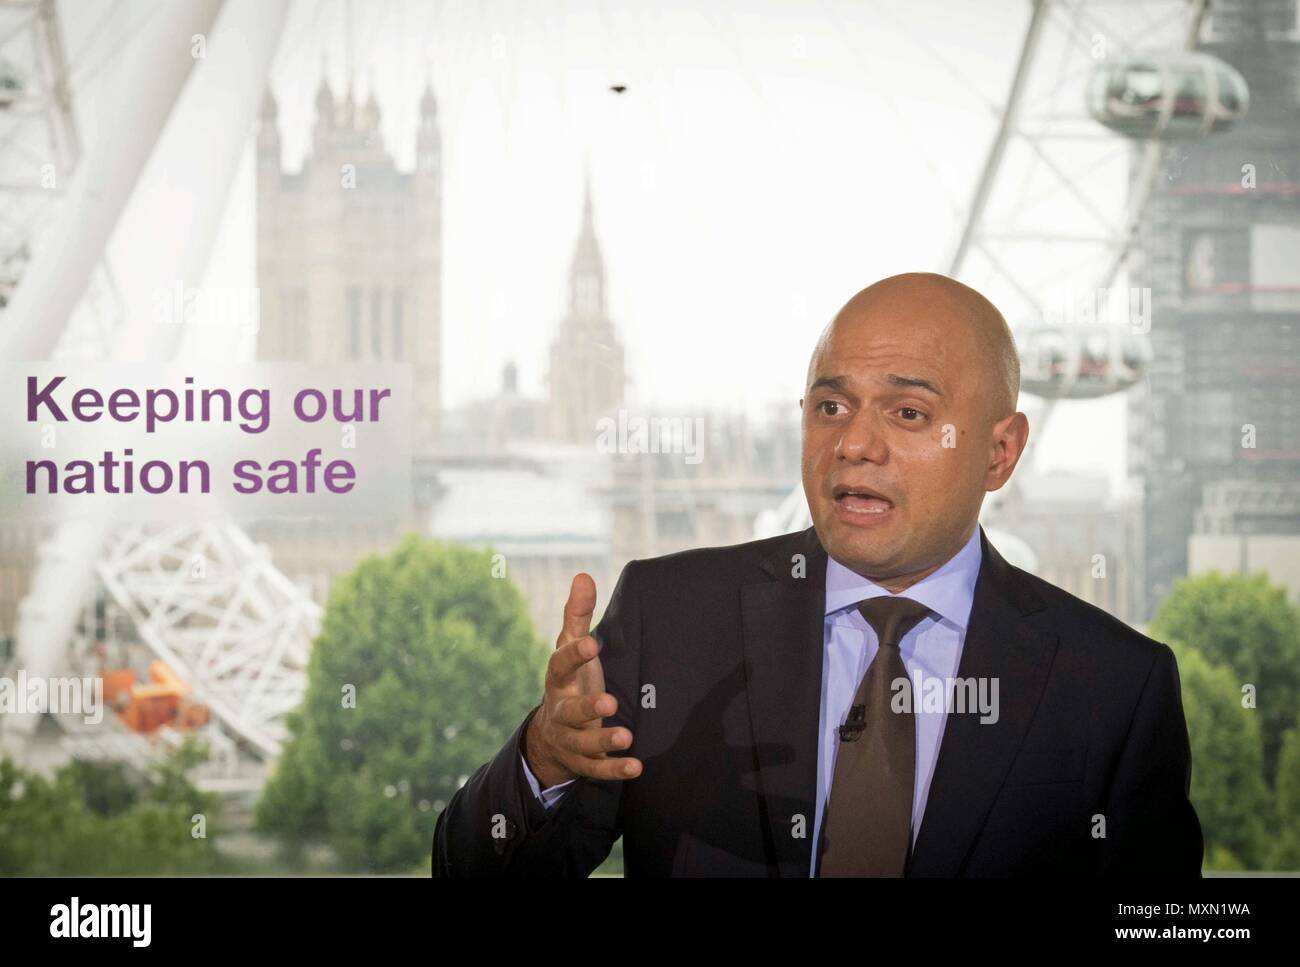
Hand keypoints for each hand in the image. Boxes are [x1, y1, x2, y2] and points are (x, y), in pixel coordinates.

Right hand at [525, 573, 642, 786]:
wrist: (551, 737)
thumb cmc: (571, 681)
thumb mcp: (571, 648)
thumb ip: (578, 615)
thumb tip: (583, 576)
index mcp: (559, 680)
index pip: (560, 666)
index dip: (574, 655)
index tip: (591, 644)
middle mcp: (560, 710)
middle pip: (569, 711)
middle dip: (587, 707)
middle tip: (610, 702)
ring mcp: (570, 739)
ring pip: (582, 744)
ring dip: (603, 741)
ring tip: (626, 737)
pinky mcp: (582, 762)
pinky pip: (596, 769)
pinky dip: (615, 769)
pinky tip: (636, 766)